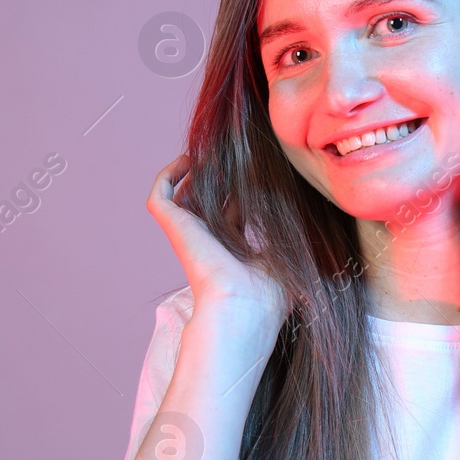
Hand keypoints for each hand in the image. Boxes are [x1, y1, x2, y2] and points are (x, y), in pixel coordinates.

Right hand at [147, 154, 287, 327]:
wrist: (243, 307)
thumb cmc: (268, 293)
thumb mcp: (285, 257)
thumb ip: (286, 236)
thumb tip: (300, 211)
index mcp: (233, 250)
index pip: (233, 213)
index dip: (241, 191)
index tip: (254, 171)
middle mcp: (209, 242)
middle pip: (206, 201)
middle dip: (217, 177)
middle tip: (231, 155)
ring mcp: (189, 235)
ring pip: (181, 196)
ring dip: (193, 173)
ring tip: (210, 153)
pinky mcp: (174, 227)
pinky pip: (160, 196)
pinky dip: (167, 175)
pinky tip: (188, 160)